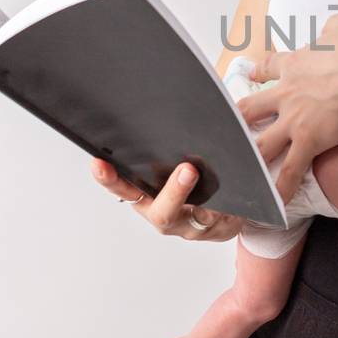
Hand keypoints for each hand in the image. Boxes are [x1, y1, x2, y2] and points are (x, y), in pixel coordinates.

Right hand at [89, 157, 243, 241]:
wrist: (223, 210)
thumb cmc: (190, 181)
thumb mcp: (169, 165)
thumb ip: (161, 151)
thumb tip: (158, 108)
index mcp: (146, 198)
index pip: (123, 190)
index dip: (109, 179)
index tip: (99, 163)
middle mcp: (165, 216)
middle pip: (162, 213)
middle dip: (173, 191)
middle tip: (188, 169)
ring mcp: (192, 227)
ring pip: (198, 216)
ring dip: (206, 198)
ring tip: (212, 174)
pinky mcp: (217, 229)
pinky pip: (222, 217)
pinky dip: (229, 202)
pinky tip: (238, 183)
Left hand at [236, 12, 337, 202]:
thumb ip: (330, 29)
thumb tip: (334, 30)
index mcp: (294, 64)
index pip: (269, 67)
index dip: (259, 71)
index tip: (252, 74)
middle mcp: (286, 93)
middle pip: (249, 107)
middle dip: (236, 120)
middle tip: (225, 130)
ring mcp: (294, 120)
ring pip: (261, 143)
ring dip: (248, 159)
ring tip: (236, 172)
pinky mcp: (309, 141)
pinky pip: (291, 170)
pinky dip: (281, 190)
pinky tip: (272, 205)